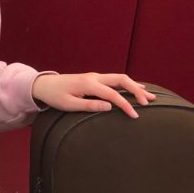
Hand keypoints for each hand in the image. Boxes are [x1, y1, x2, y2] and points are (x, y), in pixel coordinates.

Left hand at [31, 73, 155, 118]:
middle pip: (122, 80)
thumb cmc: (55, 96)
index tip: (135, 115)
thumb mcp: (69, 105)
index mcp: (89, 84)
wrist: (44, 85)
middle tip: (149, 102)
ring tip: (150, 95)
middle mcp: (95, 77)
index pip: (113, 94)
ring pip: (120, 78)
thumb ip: (90, 105)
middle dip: (137, 90)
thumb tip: (109, 107)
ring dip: (135, 86)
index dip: (126, 105)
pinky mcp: (94, 79)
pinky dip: (128, 83)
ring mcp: (95, 76)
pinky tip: (137, 87)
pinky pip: (115, 79)